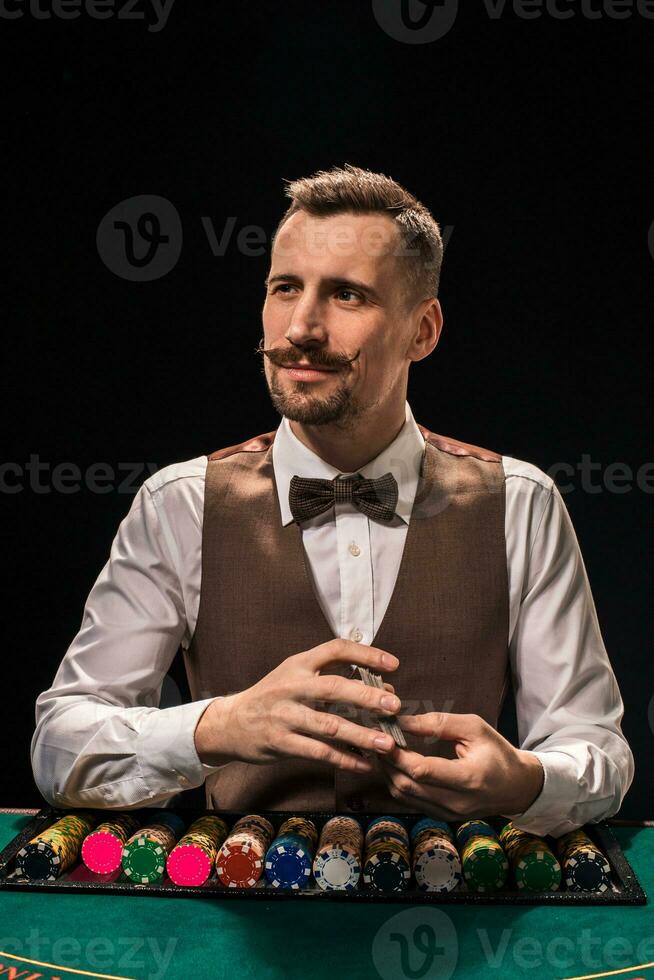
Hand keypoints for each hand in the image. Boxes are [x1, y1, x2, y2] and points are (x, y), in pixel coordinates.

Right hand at [194, 638, 400, 772]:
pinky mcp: (282, 743)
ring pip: (330, 726)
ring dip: (362, 735)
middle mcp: (292, 686)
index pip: (335, 649)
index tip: (392, 664)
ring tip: (387, 744)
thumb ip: (332, 676)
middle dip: (367, 697)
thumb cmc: (272, 697)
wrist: (230, 723)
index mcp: (298, 664)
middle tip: (395, 706)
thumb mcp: (295, 675)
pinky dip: (344, 759)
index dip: (365, 654)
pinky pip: (319, 753)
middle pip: (334, 688)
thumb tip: (383, 688)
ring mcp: (286, 716)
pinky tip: (365, 764)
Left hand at [378, 711, 543, 819]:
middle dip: (386, 762)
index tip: (383, 734)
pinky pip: (410, 801)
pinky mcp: (442, 817)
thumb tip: (404, 721)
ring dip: (387, 773)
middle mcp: (457, 802)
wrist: (516, 788)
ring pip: (404, 796)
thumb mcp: (475, 728)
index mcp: (469, 778)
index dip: (397, 753)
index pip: (422, 771)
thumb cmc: (497, 753)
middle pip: (407, 785)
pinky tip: (393, 764)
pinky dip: (396, 782)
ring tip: (380, 749)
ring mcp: (448, 813)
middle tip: (374, 739)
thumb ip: (440, 723)